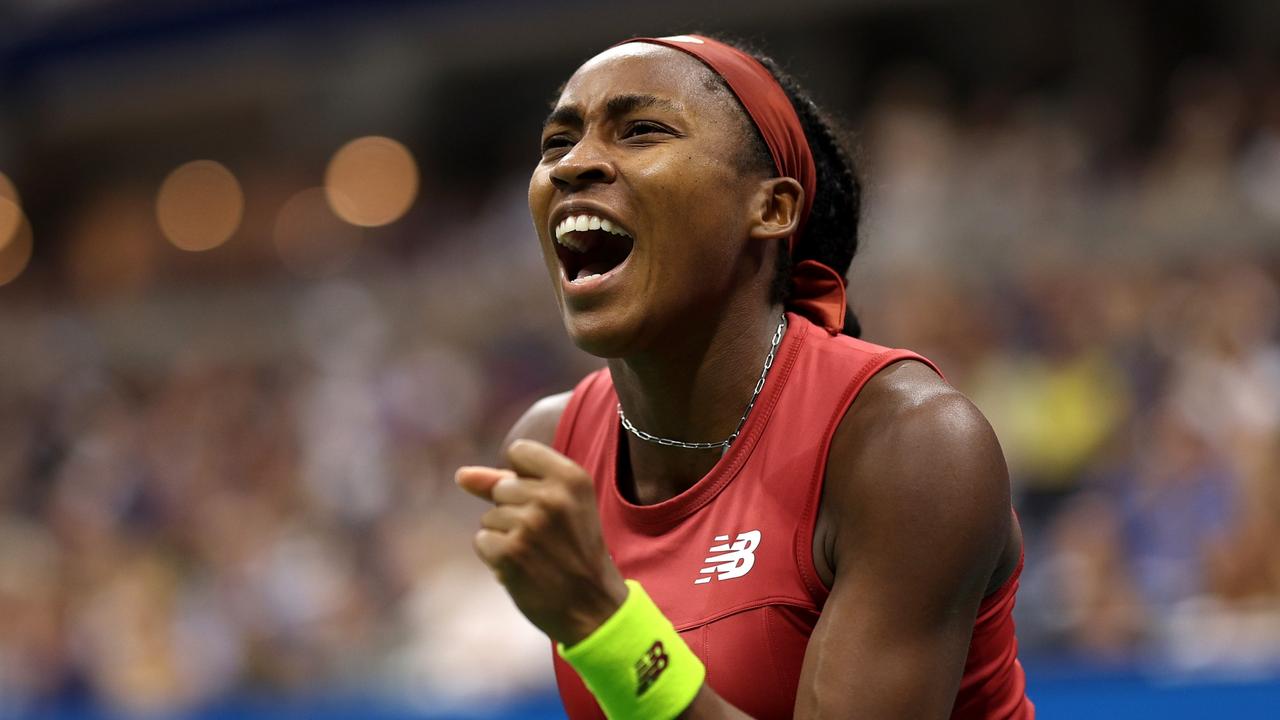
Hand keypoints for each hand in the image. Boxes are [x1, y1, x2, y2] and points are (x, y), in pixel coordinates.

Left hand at [455, 439, 627, 645]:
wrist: (592, 606)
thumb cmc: (573, 551)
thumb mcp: (559, 507)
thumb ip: (508, 482)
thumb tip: (460, 475)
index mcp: (572, 478)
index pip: (519, 451)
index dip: (521, 477)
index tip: (544, 501)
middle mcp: (552, 496)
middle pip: (501, 488)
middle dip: (514, 511)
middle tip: (547, 537)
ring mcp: (530, 524)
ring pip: (489, 517)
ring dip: (506, 537)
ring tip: (537, 554)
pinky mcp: (510, 551)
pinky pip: (482, 541)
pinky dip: (497, 558)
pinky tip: (523, 568)